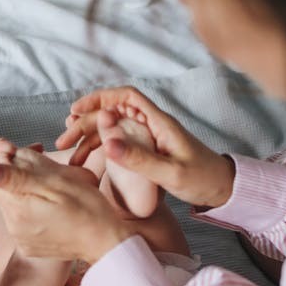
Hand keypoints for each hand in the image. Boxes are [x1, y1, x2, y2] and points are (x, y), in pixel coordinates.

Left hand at [0, 139, 134, 264]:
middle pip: (0, 188)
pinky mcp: (28, 244)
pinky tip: (48, 198)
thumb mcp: (58, 182)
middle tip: (38, 153)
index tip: (13, 145)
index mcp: (18, 208)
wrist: (106, 243)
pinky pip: (20, 217)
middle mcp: (13, 226)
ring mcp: (20, 238)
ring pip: (11, 201)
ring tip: (48, 177)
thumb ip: (19, 175)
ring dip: (23, 185)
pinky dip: (30, 202)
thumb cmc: (89, 208)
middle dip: (13, 167)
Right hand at [56, 86, 235, 208]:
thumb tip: (108, 143)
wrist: (221, 189)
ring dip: (88, 140)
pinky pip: (117, 144)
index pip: (126, 96)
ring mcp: (147, 138)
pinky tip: (84, 160)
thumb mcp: (171, 172)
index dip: (99, 98)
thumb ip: (140, 159)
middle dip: (85, 124)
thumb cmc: (202, 177)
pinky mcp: (146, 151)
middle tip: (63, 141)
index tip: (76, 110)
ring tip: (69, 157)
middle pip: (111, 114)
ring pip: (110, 130)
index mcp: (158, 122)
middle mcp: (150, 125)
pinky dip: (99, 150)